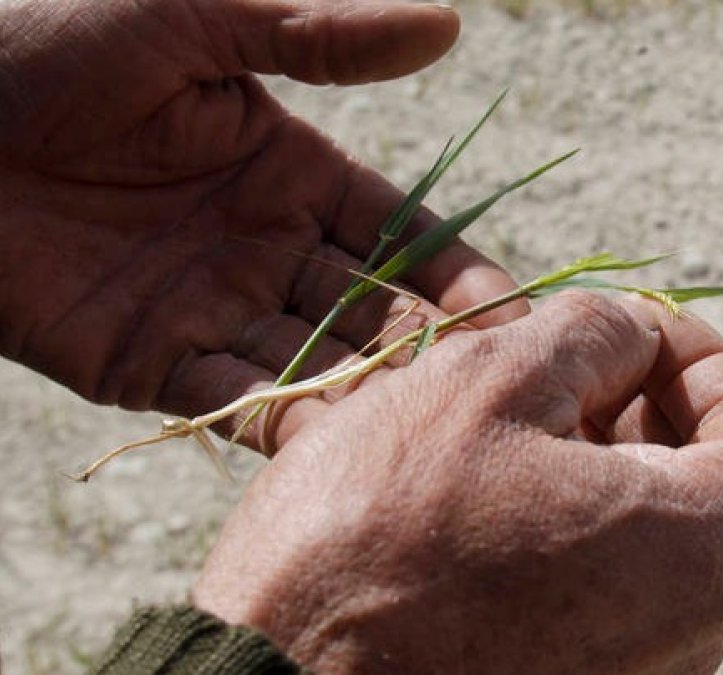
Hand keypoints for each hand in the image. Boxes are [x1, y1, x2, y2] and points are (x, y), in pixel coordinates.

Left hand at [0, 0, 524, 442]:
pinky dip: (282, 424)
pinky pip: (230, 400)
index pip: (399, 233)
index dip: (457, 274)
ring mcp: (212, 308)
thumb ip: (320, 37)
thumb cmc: (49, 42)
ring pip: (314, 363)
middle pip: (371, 308)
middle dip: (428, 348)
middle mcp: (265, 245)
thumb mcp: (198, 20)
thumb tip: (447, 24)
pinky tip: (337, 449)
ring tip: (428, 430)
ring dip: (369, 396)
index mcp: (290, 171)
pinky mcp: (148, 362)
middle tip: (491, 392)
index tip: (513, 316)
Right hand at [192, 292, 722, 673]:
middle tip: (571, 358)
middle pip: (704, 488)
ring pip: (645, 543)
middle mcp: (695, 635)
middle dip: (646, 405)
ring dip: (601, 464)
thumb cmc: (383, 527)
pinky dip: (570, 530)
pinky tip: (495, 493)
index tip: (645, 324)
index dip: (704, 359)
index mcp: (705, 549)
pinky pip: (601, 598)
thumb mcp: (494, 380)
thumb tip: (635, 335)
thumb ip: (594, 334)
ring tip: (521, 415)